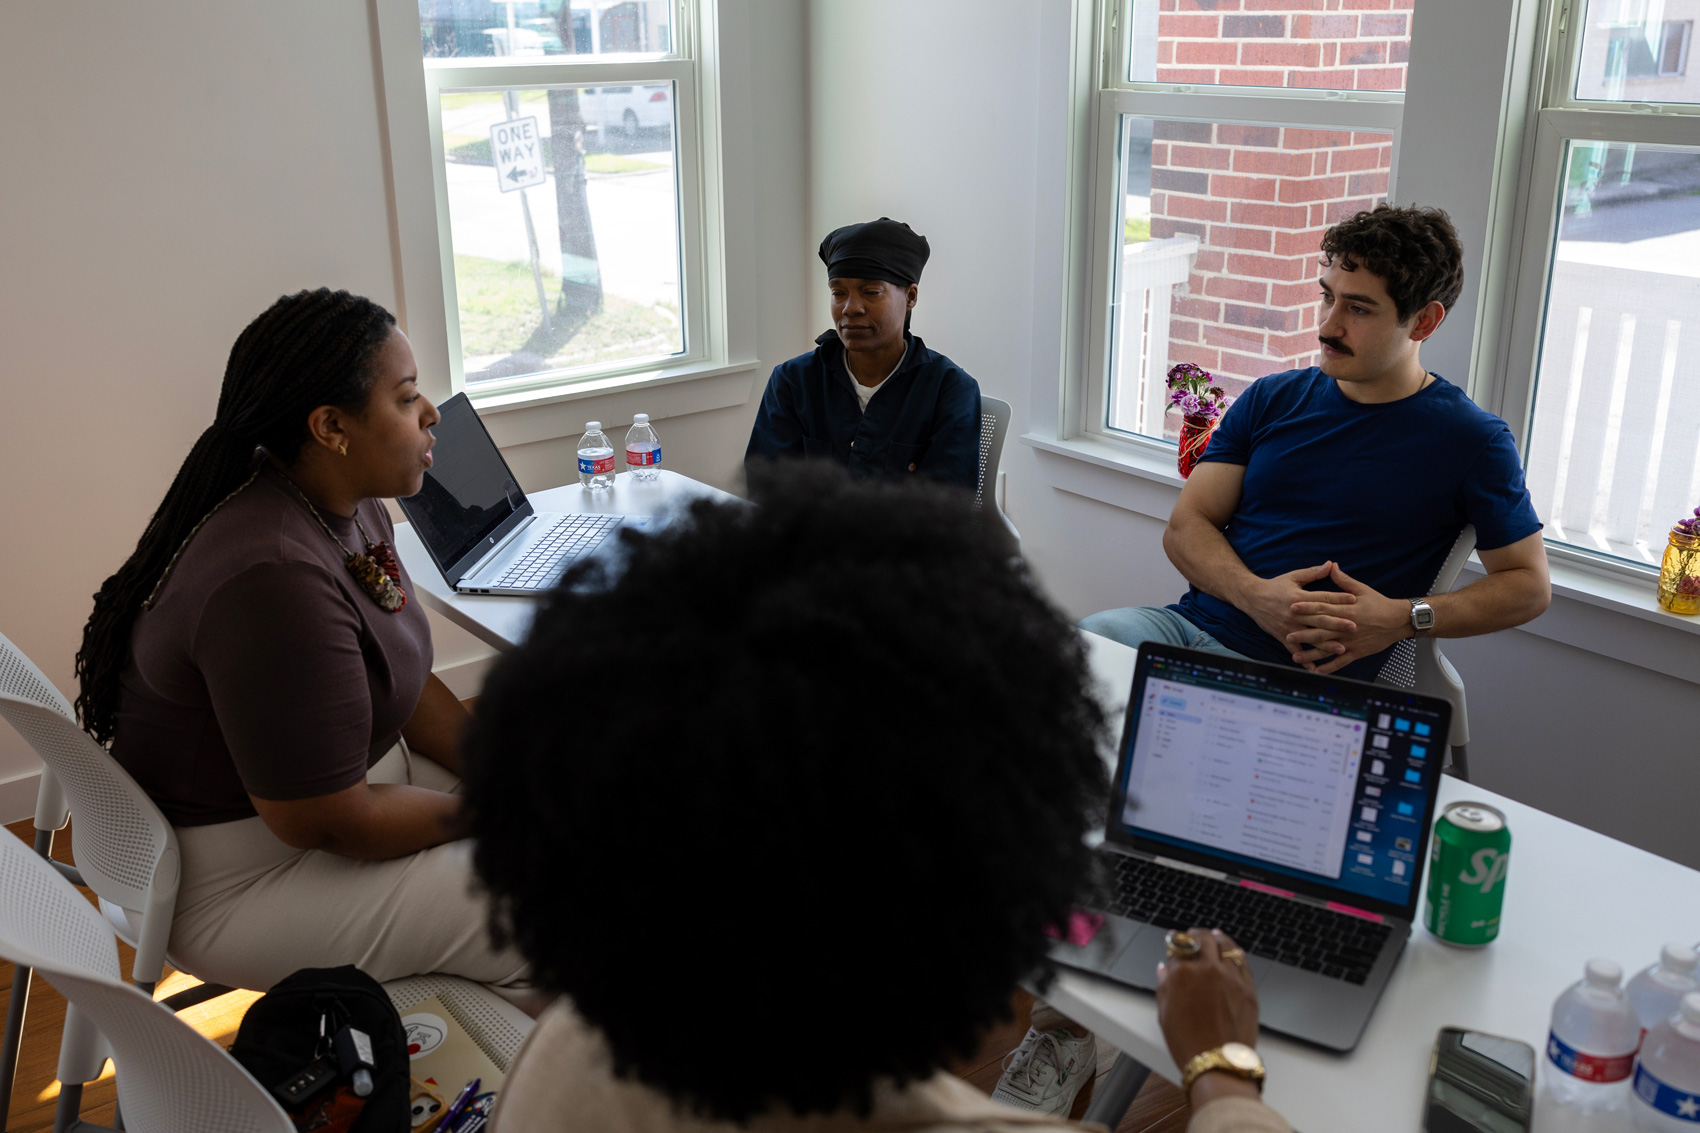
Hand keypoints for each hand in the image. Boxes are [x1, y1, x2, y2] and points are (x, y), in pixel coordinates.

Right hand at [1155, 928, 1259, 1073]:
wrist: (1217, 1062)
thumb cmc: (1188, 1043)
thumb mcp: (1164, 1013)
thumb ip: (1164, 986)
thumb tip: (1165, 970)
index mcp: (1182, 973)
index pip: (1177, 948)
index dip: (1174, 945)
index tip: (1173, 943)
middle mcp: (1207, 969)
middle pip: (1201, 939)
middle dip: (1195, 935)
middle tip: (1193, 934)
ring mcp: (1230, 976)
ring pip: (1225, 945)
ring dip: (1217, 937)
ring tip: (1214, 935)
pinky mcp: (1248, 987)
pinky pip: (1243, 961)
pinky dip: (1236, 952)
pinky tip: (1233, 949)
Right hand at [1240, 562, 1356, 653]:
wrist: (1251, 598)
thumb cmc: (1274, 586)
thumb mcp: (1293, 576)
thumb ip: (1313, 572)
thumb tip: (1331, 564)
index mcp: (1298, 596)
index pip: (1321, 598)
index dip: (1338, 598)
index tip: (1354, 600)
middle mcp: (1294, 613)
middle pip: (1319, 619)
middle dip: (1337, 623)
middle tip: (1354, 626)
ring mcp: (1288, 627)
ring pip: (1309, 636)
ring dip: (1325, 644)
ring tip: (1341, 648)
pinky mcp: (1282, 636)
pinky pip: (1295, 650)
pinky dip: (1304, 660)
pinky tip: (1316, 667)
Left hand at [1285, 563, 1410, 673]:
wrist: (1398, 621)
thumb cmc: (1379, 604)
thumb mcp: (1362, 589)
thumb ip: (1343, 580)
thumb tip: (1331, 566)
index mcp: (1346, 609)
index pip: (1322, 608)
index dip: (1306, 608)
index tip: (1291, 607)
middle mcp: (1346, 627)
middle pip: (1321, 630)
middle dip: (1303, 633)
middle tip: (1287, 635)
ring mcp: (1351, 641)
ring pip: (1327, 648)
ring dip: (1311, 653)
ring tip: (1295, 656)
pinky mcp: (1357, 652)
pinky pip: (1340, 662)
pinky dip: (1328, 667)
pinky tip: (1316, 670)